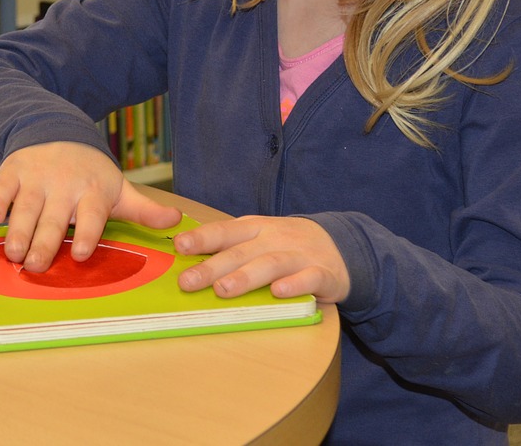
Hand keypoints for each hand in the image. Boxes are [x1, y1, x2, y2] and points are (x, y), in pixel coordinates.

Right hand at [0, 141, 182, 272]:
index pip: (91, 215)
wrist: (57, 132)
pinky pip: (2, 187)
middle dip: (44, 241)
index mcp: (93, 192)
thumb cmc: (91, 174)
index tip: (79, 253)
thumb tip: (176, 221)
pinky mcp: (13, 170)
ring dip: (18, 230)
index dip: (86, 233)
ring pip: (26, 206)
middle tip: (35, 266)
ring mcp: (37, 176)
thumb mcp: (118, 189)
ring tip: (13, 254)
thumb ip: (144, 210)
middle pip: (53, 217)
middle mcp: (64, 184)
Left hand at [174, 215, 349, 303]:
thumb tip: (188, 261)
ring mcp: (299, 255)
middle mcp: (275, 238)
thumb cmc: (286, 245)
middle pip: (241, 252)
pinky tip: (278, 292)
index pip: (225, 231)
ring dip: (246, 277)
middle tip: (187, 281)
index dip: (202, 238)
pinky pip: (309, 279)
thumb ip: (230, 247)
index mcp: (255, 227)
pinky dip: (294, 285)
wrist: (341, 245)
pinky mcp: (323, 273)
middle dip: (212, 266)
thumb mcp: (258, 237)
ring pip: (270, 264)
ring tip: (223, 290)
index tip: (180, 247)